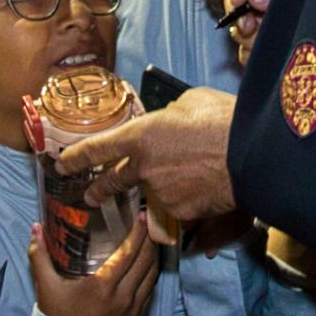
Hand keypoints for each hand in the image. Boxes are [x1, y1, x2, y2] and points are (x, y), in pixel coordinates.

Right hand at [27, 217, 158, 315]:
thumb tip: (35, 227)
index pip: (129, 253)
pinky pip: (150, 290)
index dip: (138, 233)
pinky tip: (149, 262)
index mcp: (102, 285)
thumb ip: (39, 255)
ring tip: (150, 238)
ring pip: (152, 274)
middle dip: (149, 238)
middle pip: (145, 260)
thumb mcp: (46, 286)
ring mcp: (132, 308)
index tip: (140, 216)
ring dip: (153, 254)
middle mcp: (123, 296)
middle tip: (147, 221)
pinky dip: (152, 273)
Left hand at [56, 87, 238, 220]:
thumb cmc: (223, 120)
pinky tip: (201, 189)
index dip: (77, 157)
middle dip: (99, 189)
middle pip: (112, 182)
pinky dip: (184, 201)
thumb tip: (168, 123)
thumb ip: (168, 116)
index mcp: (140, 135)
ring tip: (180, 178)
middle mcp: (144, 167)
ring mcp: (161, 193)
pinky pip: (177, 207)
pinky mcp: (182, 213)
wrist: (251, 154)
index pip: (97, 149)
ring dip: (160, 188)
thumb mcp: (188, 103)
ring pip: (152, 194)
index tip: (63, 163)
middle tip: (90, 195)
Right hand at [223, 0, 280, 65]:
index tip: (237, 0)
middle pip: (238, 9)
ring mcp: (262, 29)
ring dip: (250, 39)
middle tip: (250, 26)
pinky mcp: (265, 50)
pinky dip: (254, 57)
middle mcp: (262, 6)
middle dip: (241, 19)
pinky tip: (268, 56)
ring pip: (241, 35)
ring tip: (268, 41)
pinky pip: (248, 55)